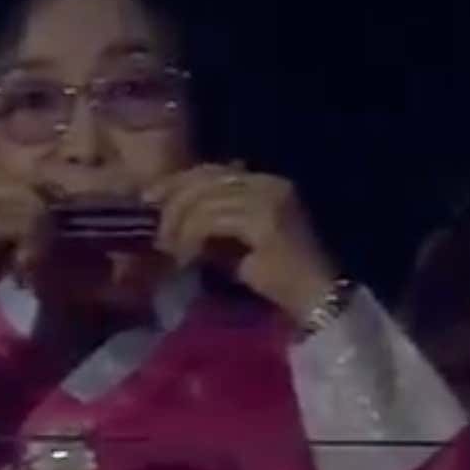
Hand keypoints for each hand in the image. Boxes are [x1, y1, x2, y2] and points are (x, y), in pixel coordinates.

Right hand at [0, 173, 50, 345]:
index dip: (28, 207)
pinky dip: (31, 245)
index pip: (5, 183)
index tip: (34, 242)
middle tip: (34, 257)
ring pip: (25, 203)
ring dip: (36, 236)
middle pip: (19, 187)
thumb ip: (5, 232)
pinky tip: (21, 269)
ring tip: (26, 266)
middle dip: (36, 220)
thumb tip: (41, 221)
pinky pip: (22, 221)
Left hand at [152, 165, 342, 319]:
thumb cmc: (281, 278)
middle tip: (154, 228)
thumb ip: (218, 221)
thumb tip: (174, 214)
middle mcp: (270, 183)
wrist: (318, 299)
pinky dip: (191, 238)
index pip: (213, 170)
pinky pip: (211, 220)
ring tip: (170, 250)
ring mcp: (268, 199)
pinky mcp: (263, 220)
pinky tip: (186, 257)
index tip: (150, 200)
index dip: (178, 182)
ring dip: (179, 226)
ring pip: (204, 200)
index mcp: (268, 182)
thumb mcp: (242, 241)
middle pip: (205, 179)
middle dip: (172, 200)